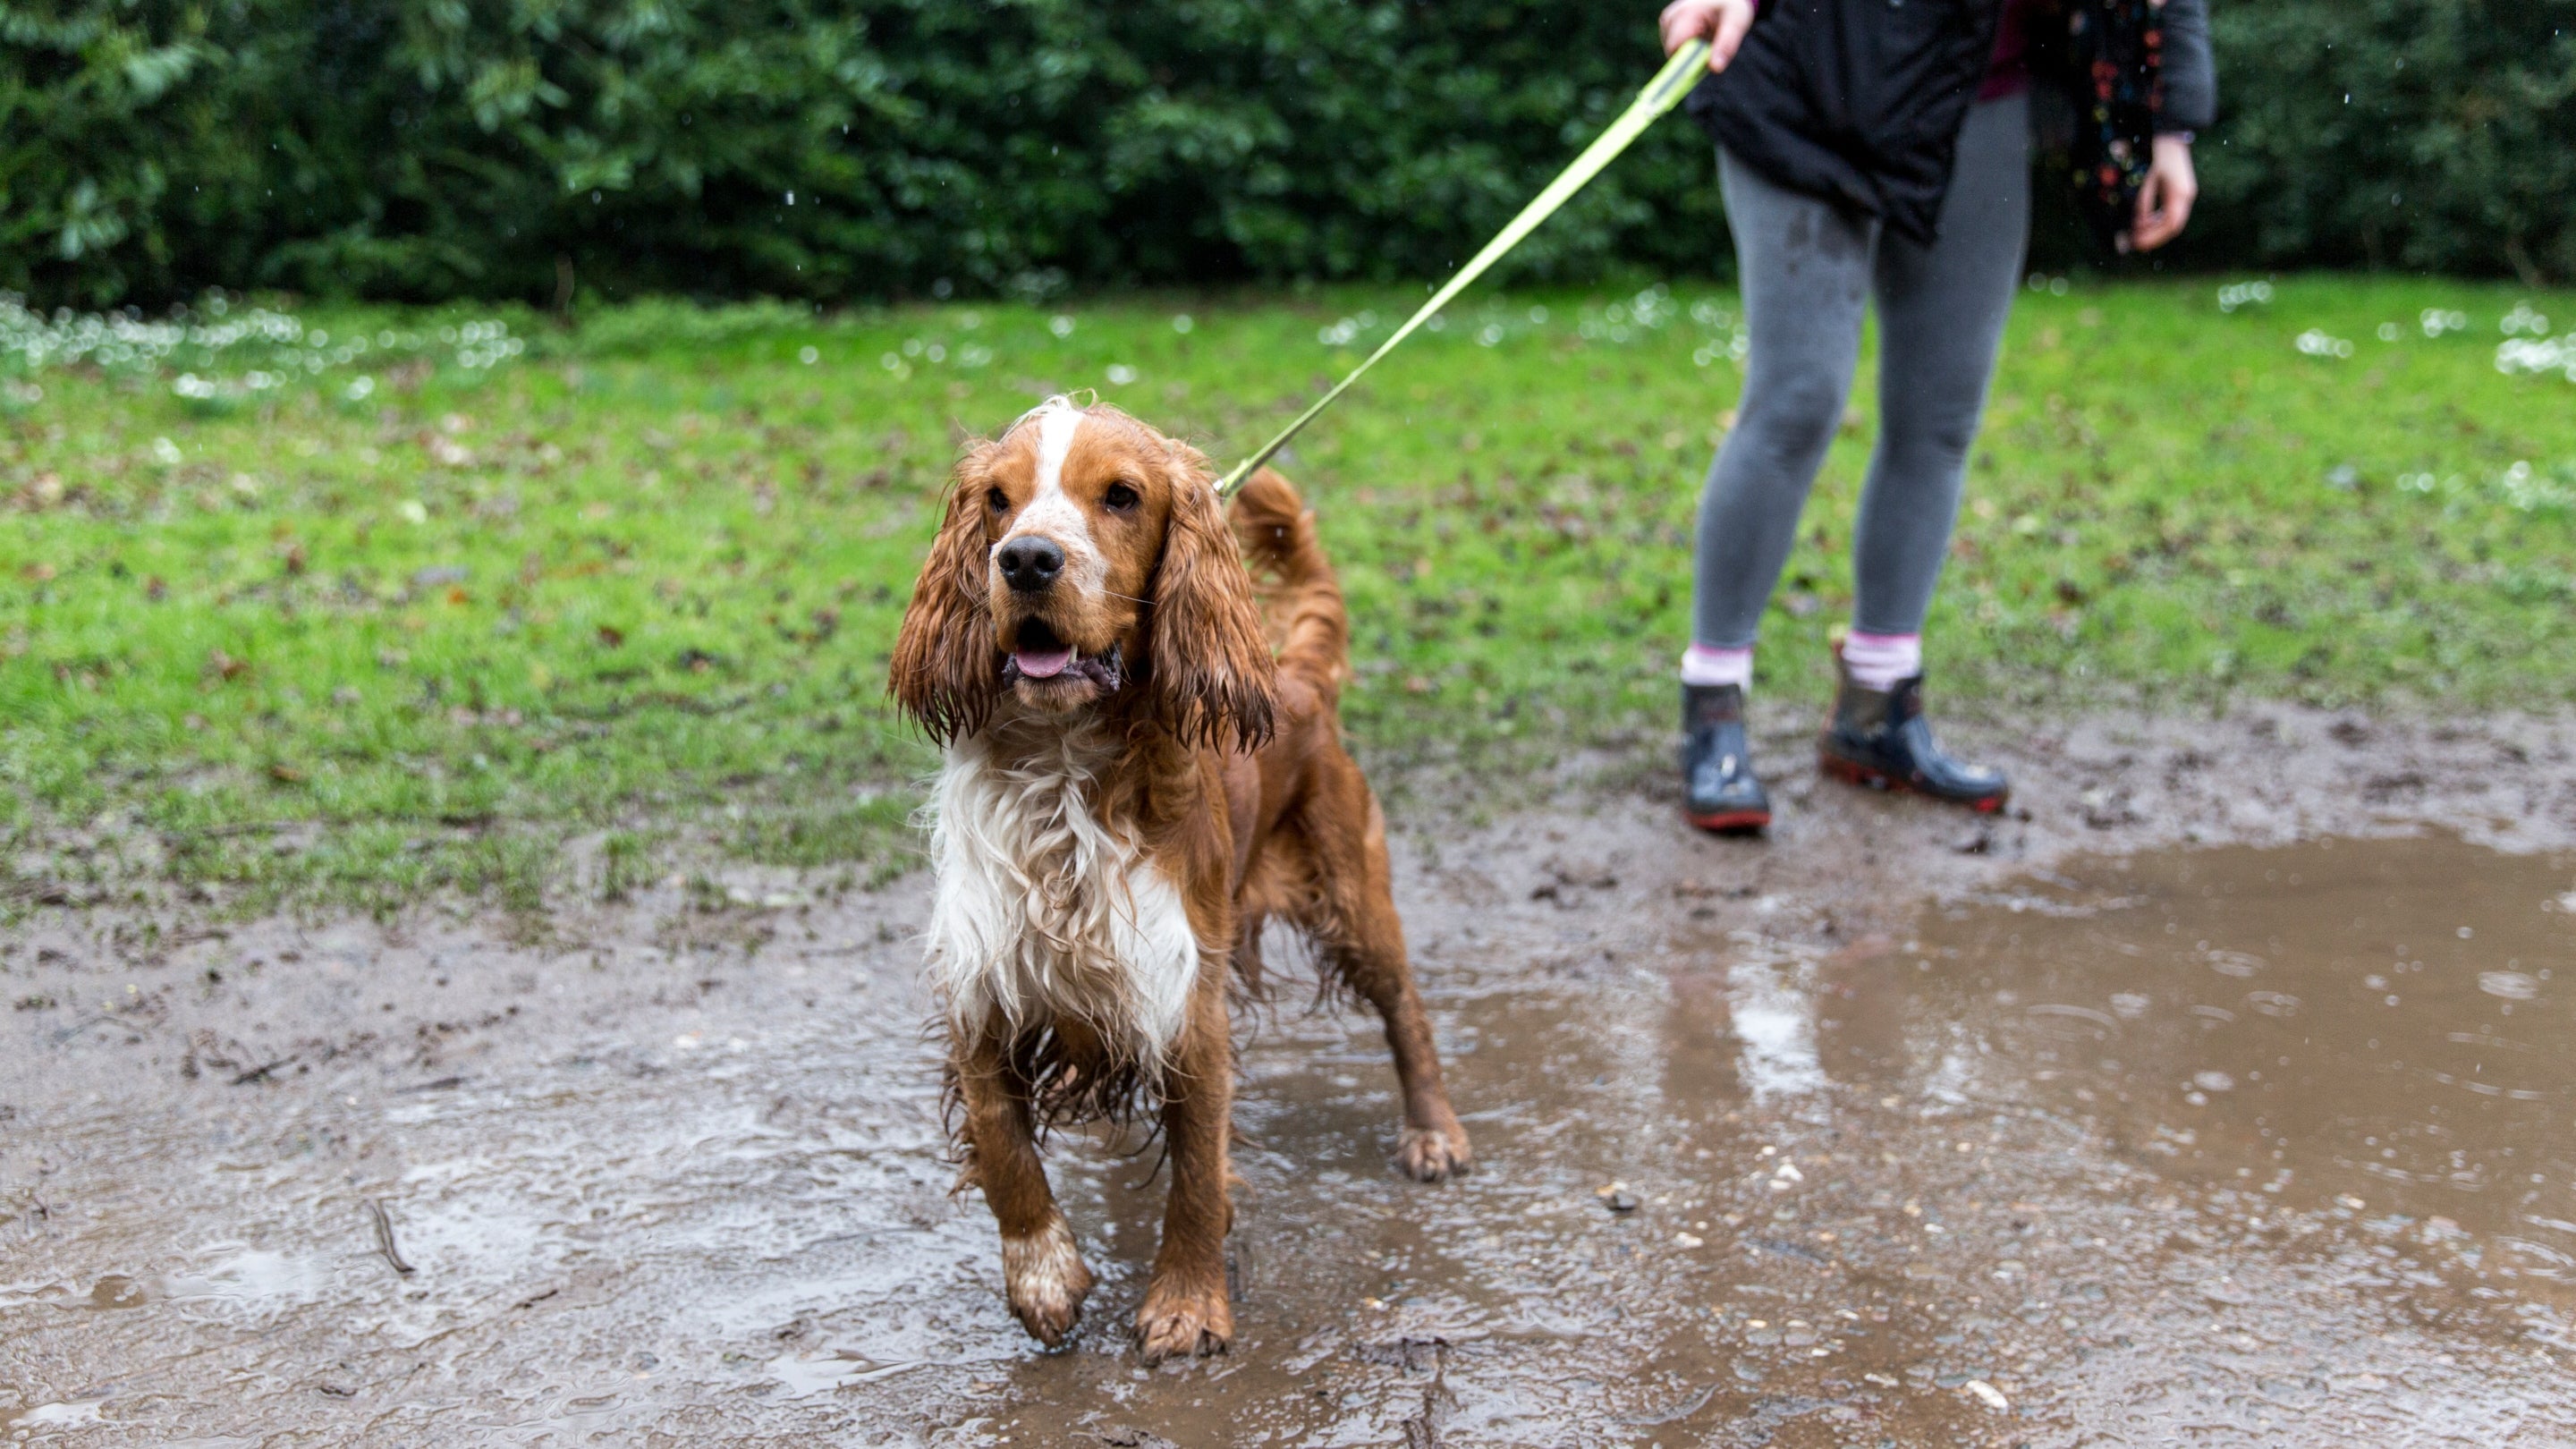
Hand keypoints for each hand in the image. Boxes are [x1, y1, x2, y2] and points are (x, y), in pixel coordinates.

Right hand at [1660, 0, 1756, 72]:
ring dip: (1689, 56)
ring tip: (1707, 42)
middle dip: (1690, 61)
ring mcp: (1666, 23)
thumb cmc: (1730, 7)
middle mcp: (1671, 18)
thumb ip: (1726, 45)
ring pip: (1673, 54)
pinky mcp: (1666, 29)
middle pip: (1673, 53)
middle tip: (1709, 54)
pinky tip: (1699, 40)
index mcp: (1686, 14)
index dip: (1683, 67)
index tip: (1694, 78)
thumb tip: (1715, 69)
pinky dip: (1687, 52)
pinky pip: (1674, 50)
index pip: (1676, 48)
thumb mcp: (1736, 23)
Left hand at [2129, 134, 2197, 251]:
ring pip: (2172, 219)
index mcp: (2179, 193)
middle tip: (2135, 243)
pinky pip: (2170, 210)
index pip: (2171, 224)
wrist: (2169, 134)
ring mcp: (2185, 192)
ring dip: (2155, 228)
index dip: (2154, 237)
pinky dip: (2157, 218)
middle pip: (2173, 225)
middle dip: (2154, 236)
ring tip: (2136, 233)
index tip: (2138, 243)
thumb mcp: (2146, 179)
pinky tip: (2143, 221)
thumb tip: (2138, 224)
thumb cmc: (2156, 153)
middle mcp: (2186, 195)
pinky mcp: (2180, 189)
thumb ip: (2143, 202)